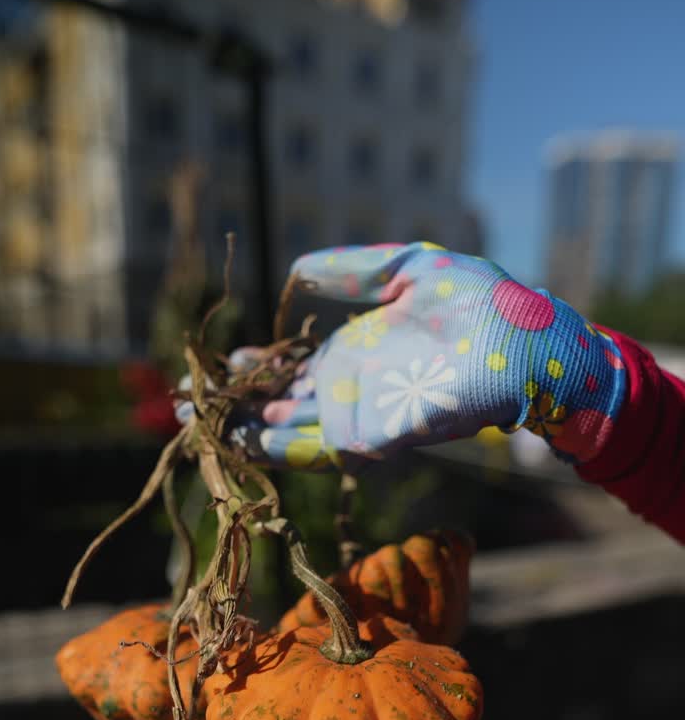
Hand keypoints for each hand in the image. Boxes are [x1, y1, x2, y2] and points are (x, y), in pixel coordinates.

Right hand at [232, 242, 626, 467]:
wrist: (529, 342)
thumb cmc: (480, 303)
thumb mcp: (407, 270)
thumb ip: (352, 271)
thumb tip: (295, 273)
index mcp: (358, 353)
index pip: (296, 370)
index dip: (259, 369)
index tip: (226, 362)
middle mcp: (357, 389)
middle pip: (287, 407)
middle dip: (242, 408)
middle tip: (191, 401)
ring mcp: (368, 415)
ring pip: (297, 432)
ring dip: (252, 433)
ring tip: (211, 426)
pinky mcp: (382, 434)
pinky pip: (327, 447)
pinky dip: (287, 449)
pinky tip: (252, 440)